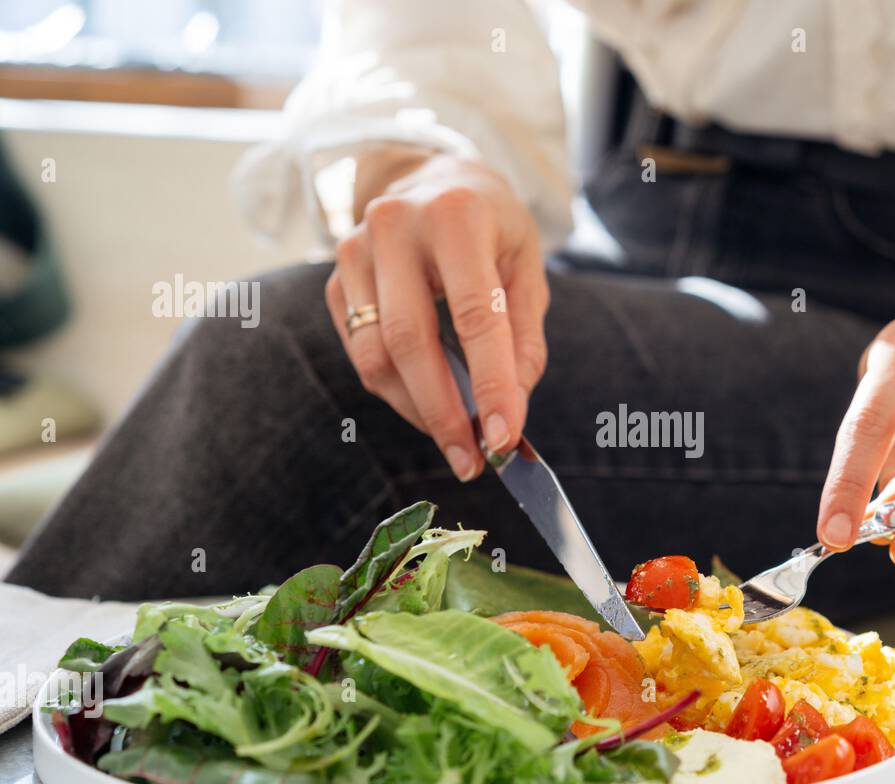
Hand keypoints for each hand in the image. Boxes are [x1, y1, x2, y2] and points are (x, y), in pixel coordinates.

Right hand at [324, 152, 548, 480]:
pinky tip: (429, 405)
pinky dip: (397, 392)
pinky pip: (361, 354)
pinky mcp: (334, 280)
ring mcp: (355, 251)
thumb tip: (511, 406)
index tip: (503, 437)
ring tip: (456, 439)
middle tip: (472, 460)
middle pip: (410, 341)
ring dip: (417, 411)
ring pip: (376, 356)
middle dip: (443, 412)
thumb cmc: (491, 228)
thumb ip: (523, 337)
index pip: (474, 315)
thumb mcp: (526, 267)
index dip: (490, 383)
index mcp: (456, 217)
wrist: (434, 179)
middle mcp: (395, 226)